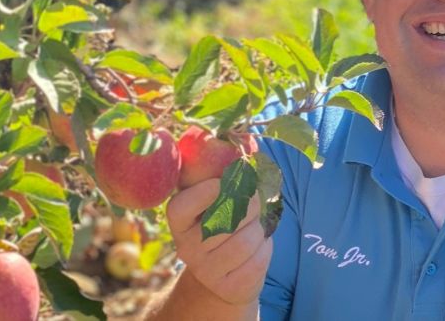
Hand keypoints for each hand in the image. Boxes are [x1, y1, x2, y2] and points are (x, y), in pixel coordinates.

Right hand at [166, 178, 272, 305]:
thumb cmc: (222, 224)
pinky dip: (266, 247)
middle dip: (250, 204)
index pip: (183, 205)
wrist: (222, 274)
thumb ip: (225, 180)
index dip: (207, 190)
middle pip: (226, 219)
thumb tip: (249, 155)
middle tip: (255, 200)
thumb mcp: (215, 202)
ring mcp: (206, 271)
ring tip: (257, 224)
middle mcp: (186, 248)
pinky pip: (258, 260)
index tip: (226, 182)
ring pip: (246, 240)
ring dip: (260, 227)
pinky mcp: (229, 288)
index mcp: (178, 222)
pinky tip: (259, 245)